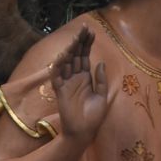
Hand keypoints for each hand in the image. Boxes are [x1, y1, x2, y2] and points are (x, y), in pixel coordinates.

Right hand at [51, 25, 110, 145]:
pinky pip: (57, 76)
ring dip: (70, 50)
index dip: (87, 44)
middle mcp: (75, 77)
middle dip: (79, 42)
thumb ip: (101, 80)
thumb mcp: (102, 96)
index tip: (91, 32)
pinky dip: (59, 66)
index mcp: (85, 77)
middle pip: (75, 55)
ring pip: (66, 62)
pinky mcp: (60, 91)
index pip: (84, 56)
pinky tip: (63, 56)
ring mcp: (66, 83)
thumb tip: (100, 62)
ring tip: (76, 39)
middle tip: (84, 28)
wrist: (84, 132)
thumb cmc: (93, 116)